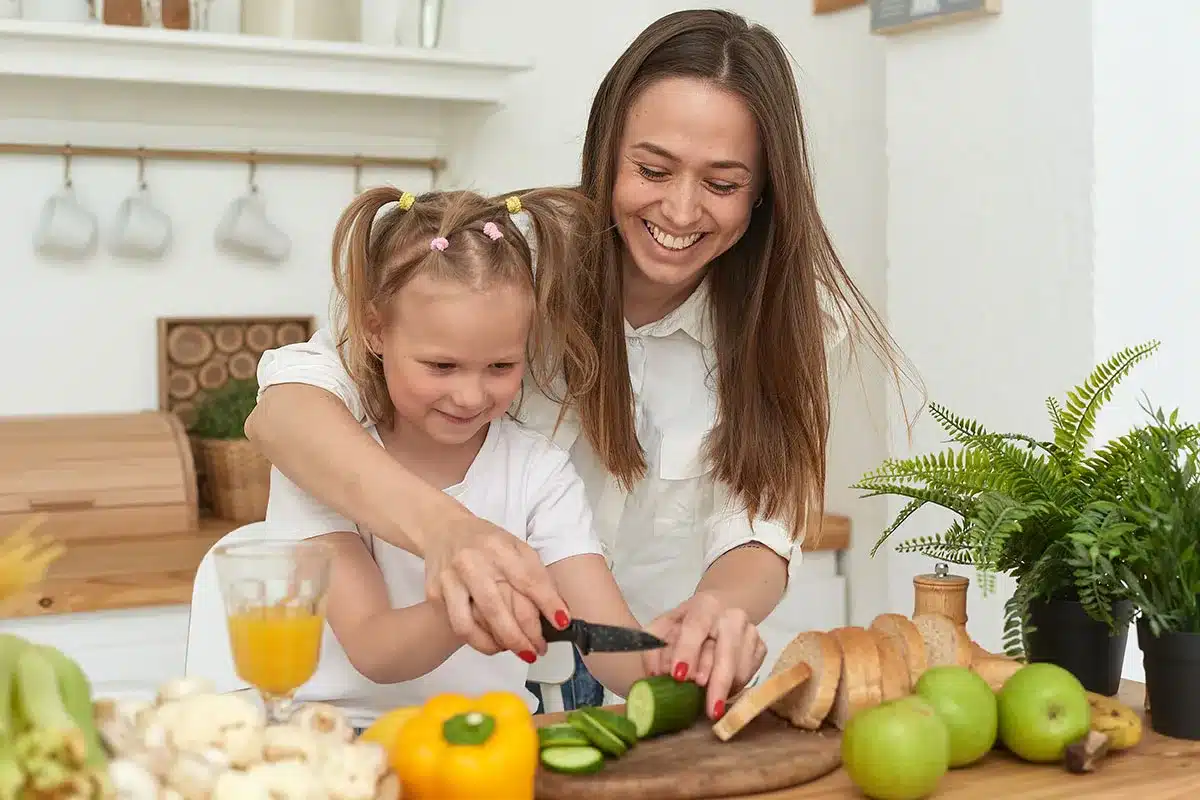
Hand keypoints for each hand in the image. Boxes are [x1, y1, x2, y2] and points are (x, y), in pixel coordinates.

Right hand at [423, 510, 569, 656]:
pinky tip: (494, 641)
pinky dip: (479, 639)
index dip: (547, 604)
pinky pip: (459, 625)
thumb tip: (556, 610)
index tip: (562, 623)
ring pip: (469, 625)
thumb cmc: (486, 541)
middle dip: (520, 637)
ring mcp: (449, 580)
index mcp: (498, 547)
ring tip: (515, 651)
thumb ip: (535, 574)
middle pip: (496, 609)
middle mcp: (471, 563)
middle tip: (537, 651)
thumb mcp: (516, 545)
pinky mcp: (435, 594)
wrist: (443, 529)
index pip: (527, 579)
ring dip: (496, 645)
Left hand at [644, 592, 766, 718]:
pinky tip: (719, 689)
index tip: (678, 676)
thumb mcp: (664, 629)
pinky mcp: (761, 647)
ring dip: (722, 689)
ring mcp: (751, 631)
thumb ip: (654, 649)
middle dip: (716, 683)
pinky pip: (749, 676)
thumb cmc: (687, 624)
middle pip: (726, 653)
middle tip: (707, 709)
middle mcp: (733, 616)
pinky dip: (733, 688)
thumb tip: (656, 675)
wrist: (718, 613)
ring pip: (739, 669)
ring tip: (707, 702)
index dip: (687, 651)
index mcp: (705, 606)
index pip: (696, 627)